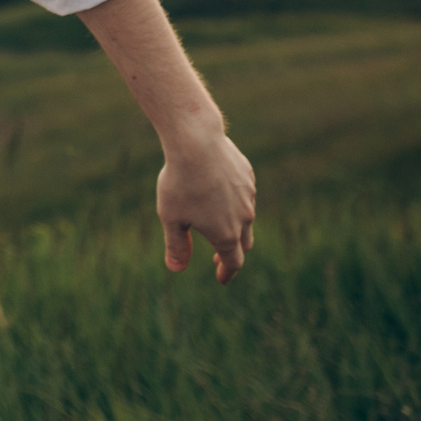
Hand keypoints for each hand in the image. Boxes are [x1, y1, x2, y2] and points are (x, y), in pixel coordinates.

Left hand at [157, 129, 255, 282]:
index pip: (234, 262)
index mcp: (226, 234)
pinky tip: (219, 193)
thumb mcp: (171, 217)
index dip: (226, 272)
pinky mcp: (248, 176)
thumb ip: (176, 245)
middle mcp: (244, 218)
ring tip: (215, 221)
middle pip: (244, 243)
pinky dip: (234, 200)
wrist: (196, 143)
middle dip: (232, 253)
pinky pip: (244, 193)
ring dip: (233, 225)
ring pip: (246, 217)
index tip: (221, 278)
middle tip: (218, 257)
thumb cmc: (179, 182)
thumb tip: (176, 269)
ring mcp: (249, 196)